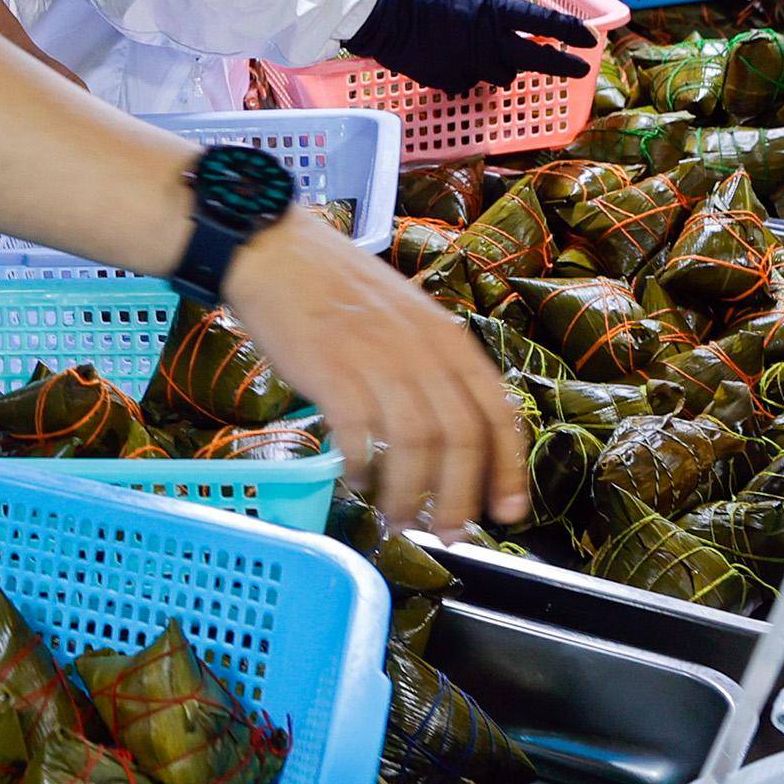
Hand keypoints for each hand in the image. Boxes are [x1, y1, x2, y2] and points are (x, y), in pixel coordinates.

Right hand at [220, 219, 526, 537]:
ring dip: (411, 493)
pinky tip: (355, 479)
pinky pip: (359, 434)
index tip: (507, 512)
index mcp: (448, 337)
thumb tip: (449, 434)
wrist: (276, 250)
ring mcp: (378, 358)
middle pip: (460, 439)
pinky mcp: (332, 370)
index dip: (507, 470)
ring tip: (399, 519)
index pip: (497, 412)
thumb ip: (431, 365)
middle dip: (459, 497)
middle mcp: (422, 349)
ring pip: (416, 444)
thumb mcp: (406, 315)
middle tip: (448, 533)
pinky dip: (362, 466)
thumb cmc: (337, 287)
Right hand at [341, 0, 594, 93]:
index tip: (590, 41)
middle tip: (578, 69)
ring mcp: (469, 65)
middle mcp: (489, 42)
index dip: (572, 33)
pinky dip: (473, 72)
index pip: (546, 25)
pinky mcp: (448, 79)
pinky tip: (464, 59)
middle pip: (535, 60)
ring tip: (503, 55)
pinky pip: (471, 80)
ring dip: (510, 66)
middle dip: (561, 65)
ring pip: (503, 74)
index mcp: (496, 11)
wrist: (380, 10)